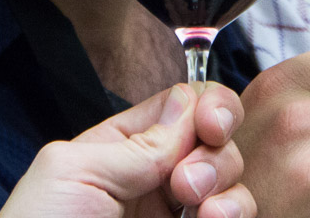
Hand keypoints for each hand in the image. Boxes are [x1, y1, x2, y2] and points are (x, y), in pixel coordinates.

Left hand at [0, 83, 255, 217]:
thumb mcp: (73, 171)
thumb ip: (136, 141)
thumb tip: (188, 102)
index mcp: (121, 148)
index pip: (182, 108)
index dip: (207, 107)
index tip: (209, 125)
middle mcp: (154, 182)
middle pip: (216, 146)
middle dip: (215, 155)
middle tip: (185, 184)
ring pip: (233, 188)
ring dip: (230, 191)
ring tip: (202, 211)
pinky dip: (235, 215)